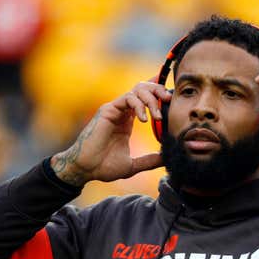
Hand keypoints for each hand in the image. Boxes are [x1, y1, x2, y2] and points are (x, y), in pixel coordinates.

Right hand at [50, 79, 171, 185]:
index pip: (145, 99)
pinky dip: (139, 105)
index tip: (172, 100)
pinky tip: (143, 119)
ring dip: (151, 99)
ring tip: (157, 116)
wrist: (86, 169)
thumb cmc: (104, 167)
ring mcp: (115, 109)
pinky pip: (128, 98)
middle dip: (159, 90)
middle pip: (143, 89)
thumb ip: (149, 161)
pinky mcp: (108, 110)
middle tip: (170, 100)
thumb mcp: (133, 165)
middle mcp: (122, 112)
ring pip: (137, 90)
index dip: (158, 95)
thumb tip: (166, 159)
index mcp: (128, 121)